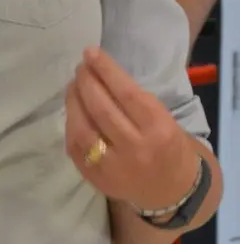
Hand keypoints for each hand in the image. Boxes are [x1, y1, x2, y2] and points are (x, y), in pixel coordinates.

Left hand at [66, 47, 197, 209]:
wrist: (172, 190)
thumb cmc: (168, 145)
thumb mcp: (164, 119)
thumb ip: (134, 101)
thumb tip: (99, 73)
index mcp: (158, 129)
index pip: (126, 93)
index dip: (106, 70)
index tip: (91, 53)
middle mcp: (136, 148)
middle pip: (101, 109)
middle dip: (86, 82)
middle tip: (81, 67)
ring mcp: (114, 167)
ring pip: (82, 128)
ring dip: (73, 101)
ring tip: (73, 85)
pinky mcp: (97, 178)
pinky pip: (75, 147)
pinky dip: (70, 124)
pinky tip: (72, 110)